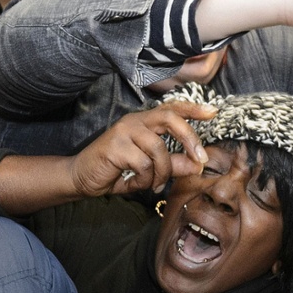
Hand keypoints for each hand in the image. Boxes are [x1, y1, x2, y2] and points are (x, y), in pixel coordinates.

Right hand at [66, 103, 214, 195]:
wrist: (80, 178)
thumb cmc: (115, 171)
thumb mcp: (149, 170)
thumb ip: (173, 165)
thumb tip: (197, 165)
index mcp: (144, 122)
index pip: (171, 109)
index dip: (193, 109)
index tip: (212, 112)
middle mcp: (134, 121)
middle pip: (169, 118)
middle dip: (189, 138)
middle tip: (201, 158)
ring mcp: (123, 131)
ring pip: (158, 149)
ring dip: (161, 172)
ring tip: (153, 184)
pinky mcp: (115, 146)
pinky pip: (143, 163)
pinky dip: (145, 178)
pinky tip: (136, 183)